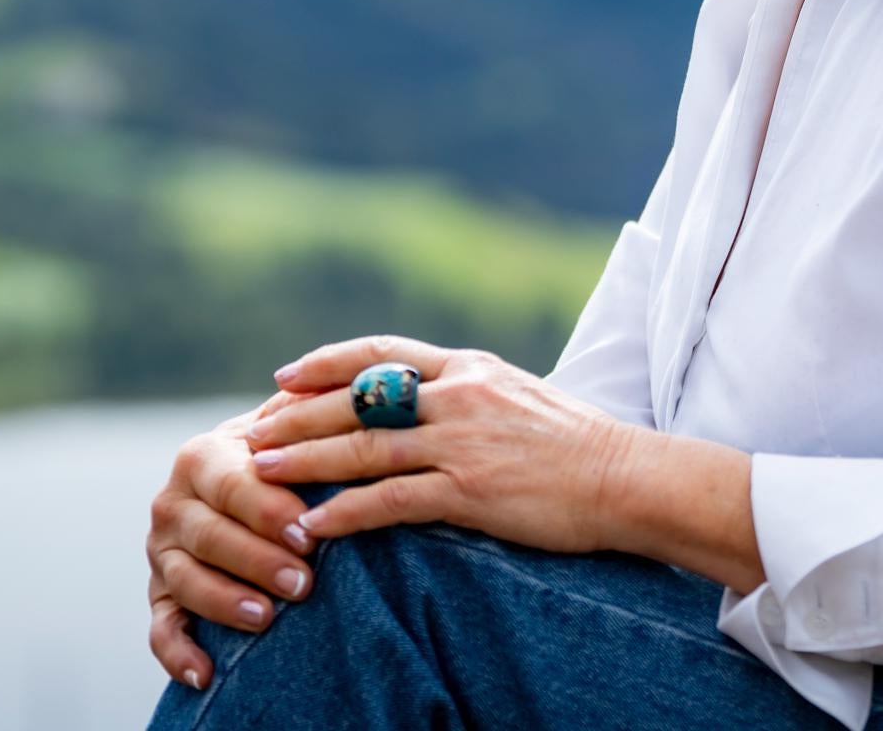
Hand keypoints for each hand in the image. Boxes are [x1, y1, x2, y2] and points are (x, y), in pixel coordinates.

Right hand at [144, 400, 317, 690]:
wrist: (247, 492)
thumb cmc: (284, 458)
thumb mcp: (290, 428)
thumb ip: (309, 406)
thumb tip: (337, 382)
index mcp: (202, 456)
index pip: (233, 484)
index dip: (270, 510)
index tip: (310, 533)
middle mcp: (172, 503)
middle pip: (209, 535)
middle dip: (257, 560)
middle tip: (304, 582)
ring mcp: (161, 552)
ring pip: (184, 581)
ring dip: (223, 602)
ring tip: (266, 618)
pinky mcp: (159, 595)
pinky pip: (160, 627)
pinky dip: (177, 652)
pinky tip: (206, 673)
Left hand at [242, 335, 645, 554]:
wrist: (628, 477)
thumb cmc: (579, 445)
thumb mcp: (519, 396)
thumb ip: (470, 394)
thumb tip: (429, 400)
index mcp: (468, 368)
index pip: (380, 353)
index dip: (326, 363)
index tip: (286, 376)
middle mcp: (458, 395)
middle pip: (357, 399)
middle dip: (298, 414)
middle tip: (254, 429)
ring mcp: (462, 442)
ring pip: (362, 448)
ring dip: (305, 461)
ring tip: (262, 472)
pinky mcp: (470, 492)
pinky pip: (390, 502)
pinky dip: (344, 515)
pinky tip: (314, 528)